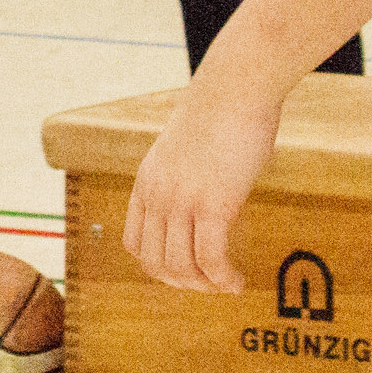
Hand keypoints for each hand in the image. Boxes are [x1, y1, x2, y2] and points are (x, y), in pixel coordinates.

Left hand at [123, 73, 281, 292]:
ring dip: (204, 286)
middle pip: (154, 263)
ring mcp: (182, 200)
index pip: (134, 242)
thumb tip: (207, 189)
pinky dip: (223, 278)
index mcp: (147, 181)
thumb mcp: (187, 148)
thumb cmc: (222, 111)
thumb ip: (186, 173)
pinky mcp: (213, 203)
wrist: (235, 86)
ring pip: (180, 267)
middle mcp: (157, 194)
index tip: (189, 270)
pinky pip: (210, 259)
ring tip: (227, 284)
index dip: (160, 266)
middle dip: (183, 283)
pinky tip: (237, 280)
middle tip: (211, 284)